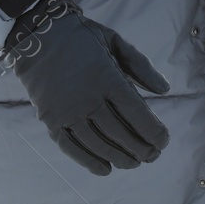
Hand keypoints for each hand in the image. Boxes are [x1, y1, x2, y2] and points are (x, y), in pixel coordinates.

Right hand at [4, 0, 171, 174]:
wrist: (38, 35)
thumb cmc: (83, 37)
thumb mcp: (116, 42)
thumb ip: (142, 66)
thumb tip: (166, 90)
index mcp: (107, 77)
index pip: (136, 113)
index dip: (152, 131)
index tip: (164, 141)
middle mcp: (87, 98)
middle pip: (119, 133)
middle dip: (140, 148)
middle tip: (153, 156)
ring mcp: (67, 111)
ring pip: (98, 144)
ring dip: (119, 157)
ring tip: (134, 163)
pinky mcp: (50, 120)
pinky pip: (71, 147)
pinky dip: (88, 161)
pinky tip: (104, 169)